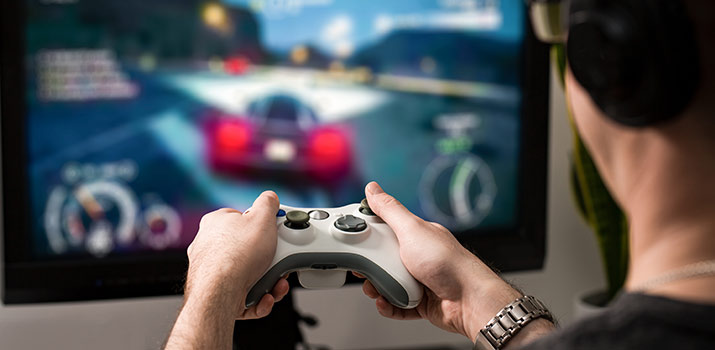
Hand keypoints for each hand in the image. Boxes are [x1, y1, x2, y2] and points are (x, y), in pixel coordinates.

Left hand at [185, 191, 288, 318]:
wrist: (220, 293)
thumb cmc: (236, 256)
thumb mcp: (262, 217)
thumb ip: (268, 203)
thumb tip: (270, 198)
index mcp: (216, 223)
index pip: (242, 218)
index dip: (263, 225)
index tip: (277, 230)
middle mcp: (209, 246)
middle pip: (248, 249)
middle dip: (269, 258)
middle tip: (280, 260)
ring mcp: (211, 272)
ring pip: (248, 274)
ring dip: (267, 279)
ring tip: (276, 282)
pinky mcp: (217, 293)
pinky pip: (243, 295)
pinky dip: (258, 298)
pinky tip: (265, 296)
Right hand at [360, 182, 522, 340]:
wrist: (467, 299)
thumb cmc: (447, 262)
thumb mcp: (411, 229)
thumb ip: (389, 210)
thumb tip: (373, 188)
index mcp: (415, 235)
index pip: (384, 230)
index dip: (367, 236)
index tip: (353, 241)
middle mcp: (417, 256)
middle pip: (382, 260)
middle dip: (369, 267)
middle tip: (363, 270)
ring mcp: (419, 280)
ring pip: (387, 284)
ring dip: (376, 289)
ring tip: (375, 289)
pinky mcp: (420, 301)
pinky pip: (396, 304)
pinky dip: (388, 305)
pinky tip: (385, 302)